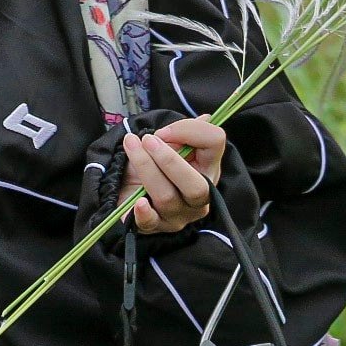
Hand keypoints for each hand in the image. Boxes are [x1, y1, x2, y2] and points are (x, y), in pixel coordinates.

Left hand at [123, 117, 225, 233]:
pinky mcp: (156, 226)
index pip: (215, 144)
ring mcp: (179, 215)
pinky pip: (152, 224)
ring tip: (131, 146)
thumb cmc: (155, 162)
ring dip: (145, 168)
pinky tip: (138, 202)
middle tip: (148, 140)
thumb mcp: (169, 144)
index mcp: (208, 169)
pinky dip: (145, 213)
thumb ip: (186, 132)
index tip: (164, 131)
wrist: (132, 185)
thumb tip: (206, 118)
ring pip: (167, 198)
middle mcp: (199, 197)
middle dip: (170, 161)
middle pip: (196, 187)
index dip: (191, 132)